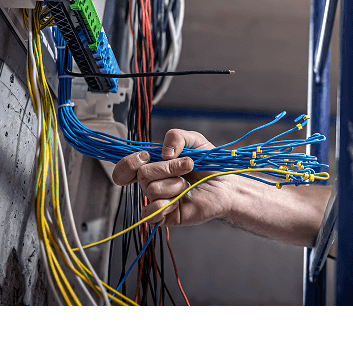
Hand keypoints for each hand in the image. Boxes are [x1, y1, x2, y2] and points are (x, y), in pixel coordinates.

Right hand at [111, 130, 234, 225]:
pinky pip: (150, 213)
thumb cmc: (210, 165)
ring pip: (151, 190)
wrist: (226, 185)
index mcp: (154, 165)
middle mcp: (152, 183)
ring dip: (175, 184)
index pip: (126, 167)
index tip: (147, 156)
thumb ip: (176, 136)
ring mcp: (157, 200)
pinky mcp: (164, 217)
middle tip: (187, 166)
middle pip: (142, 174)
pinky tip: (178, 201)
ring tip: (187, 185)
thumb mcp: (194, 140)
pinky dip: (165, 204)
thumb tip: (163, 153)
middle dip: (168, 168)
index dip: (130, 162)